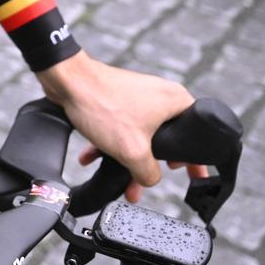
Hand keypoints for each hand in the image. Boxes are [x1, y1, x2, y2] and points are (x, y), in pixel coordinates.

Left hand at [39, 51, 194, 195]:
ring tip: (120, 181)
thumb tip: (150, 180)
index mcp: (176, 101)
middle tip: (147, 182)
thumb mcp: (134, 150)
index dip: (195, 161)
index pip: (197, 136)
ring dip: (129, 159)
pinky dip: (112, 145)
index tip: (196, 177)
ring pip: (141, 136)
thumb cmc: (103, 105)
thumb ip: (149, 173)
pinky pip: (122, 128)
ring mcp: (139, 97)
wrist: (67, 82)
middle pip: (167, 139)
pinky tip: (92, 158)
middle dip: (153, 166)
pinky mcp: (118, 100)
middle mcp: (161, 96)